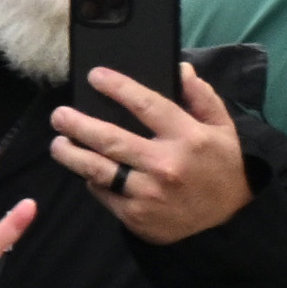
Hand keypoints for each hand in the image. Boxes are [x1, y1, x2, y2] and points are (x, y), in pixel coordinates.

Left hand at [47, 35, 253, 241]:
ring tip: (58, 143)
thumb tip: (180, 68)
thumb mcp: (222, 128)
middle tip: (59, 115)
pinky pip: (103, 192)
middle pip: (110, 140)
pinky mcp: (136, 215)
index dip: (118, 88)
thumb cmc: (221, 167)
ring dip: (70, 154)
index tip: (94, 76)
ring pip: (97, 170)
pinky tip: (85, 170)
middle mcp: (166, 165)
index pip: (147, 105)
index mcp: (189, 138)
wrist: (228, 219)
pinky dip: (92, 179)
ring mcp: (148, 192)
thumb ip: (201, 97)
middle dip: (77, 125)